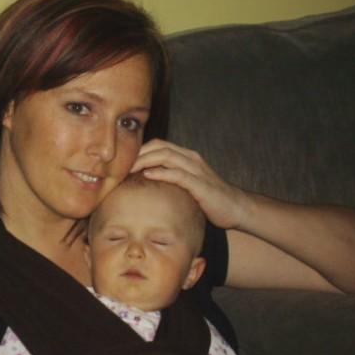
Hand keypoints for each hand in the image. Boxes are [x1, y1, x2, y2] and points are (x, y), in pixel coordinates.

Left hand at [131, 139, 249, 228]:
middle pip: (159, 146)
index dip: (139, 150)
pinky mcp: (201, 184)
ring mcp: (197, 169)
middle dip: (138, 153)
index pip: (157, 145)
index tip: (121, 161)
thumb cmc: (207, 199)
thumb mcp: (185, 185)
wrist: (235, 208)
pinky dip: (162, 172)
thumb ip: (169, 179)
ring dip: (145, 160)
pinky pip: (178, 174)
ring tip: (128, 168)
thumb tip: (143, 183)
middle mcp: (190, 158)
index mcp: (186, 157)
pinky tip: (148, 175)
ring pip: (167, 156)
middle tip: (119, 164)